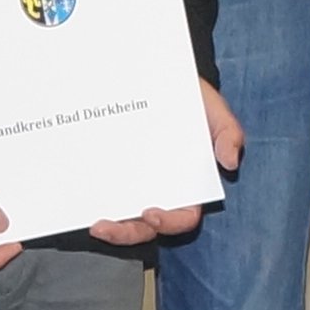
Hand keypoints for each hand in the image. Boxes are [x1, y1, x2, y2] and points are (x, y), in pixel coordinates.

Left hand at [83, 80, 246, 246]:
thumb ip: (228, 132)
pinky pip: (102, 195)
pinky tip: (79, 199)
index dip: (170, 222)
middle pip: (147, 227)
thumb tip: (231, 163)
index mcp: (189, 184)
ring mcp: (134, 184)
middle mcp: (160, 190)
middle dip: (127, 233)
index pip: (184, 216)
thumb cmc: (189, 97)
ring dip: (110, 229)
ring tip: (93, 224)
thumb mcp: (212, 108)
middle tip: (105, 227)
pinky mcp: (112, 173)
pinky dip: (92, 203)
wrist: (155, 76)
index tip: (151, 214)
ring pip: (123, 219)